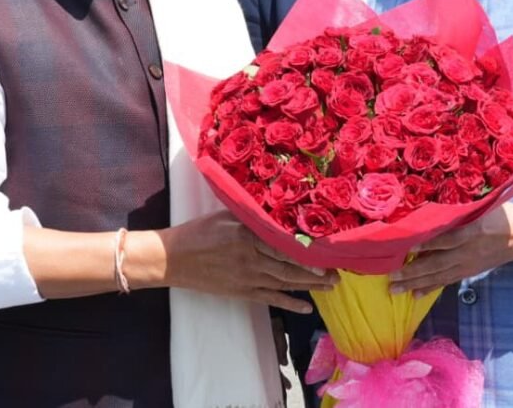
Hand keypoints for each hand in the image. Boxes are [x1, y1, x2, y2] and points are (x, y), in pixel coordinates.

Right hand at [159, 210, 337, 312]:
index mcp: (248, 234)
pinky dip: (290, 303)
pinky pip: (270, 298)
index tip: (329, 248)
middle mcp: (251, 256)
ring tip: (331, 285)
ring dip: (310, 285)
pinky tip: (306, 306)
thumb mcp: (225, 214)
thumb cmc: (198, 231)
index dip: (307, 247)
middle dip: (316, 269)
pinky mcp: (242, 292)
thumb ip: (251, 212)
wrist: (173, 258)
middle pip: (290, 264)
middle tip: (339, 271)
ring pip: (285, 282)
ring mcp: (247, 277)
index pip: (285, 241)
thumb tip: (275, 205)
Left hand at [389, 202, 512, 295]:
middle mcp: (469, 251)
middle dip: (412, 271)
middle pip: (437, 262)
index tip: (405, 246)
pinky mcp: (470, 270)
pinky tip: (415, 294)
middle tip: (391, 277)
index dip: (426, 244)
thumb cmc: (502, 211)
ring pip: (439, 275)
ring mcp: (469, 263)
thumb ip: (463, 204)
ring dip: (416, 283)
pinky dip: (431, 287)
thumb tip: (432, 198)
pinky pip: (448, 280)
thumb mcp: (486, 203)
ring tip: (395, 289)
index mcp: (474, 230)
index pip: (446, 238)